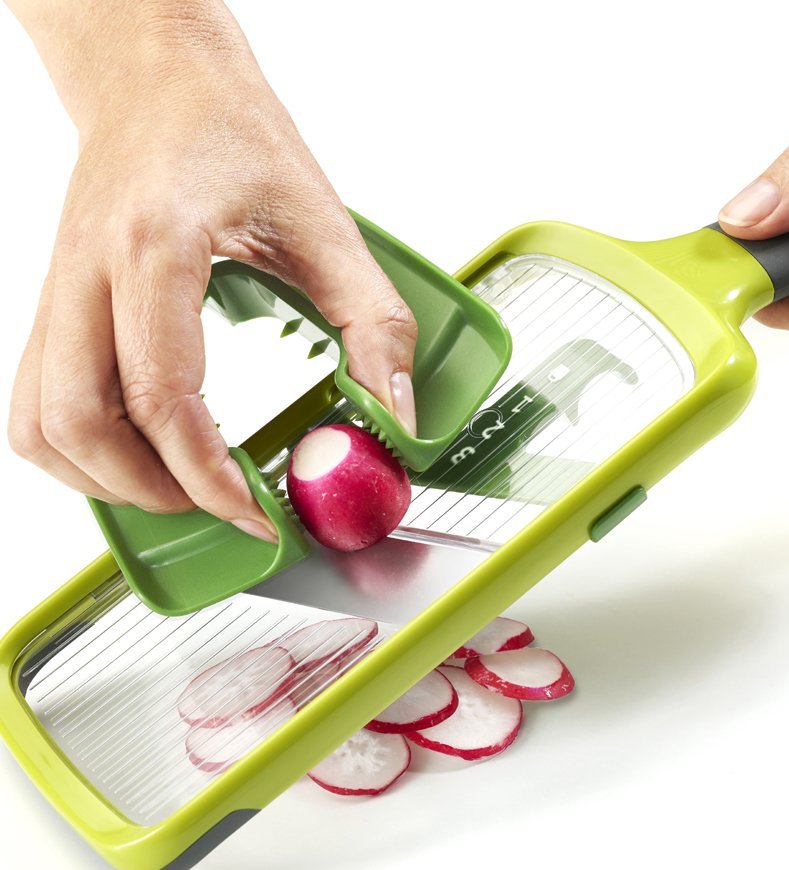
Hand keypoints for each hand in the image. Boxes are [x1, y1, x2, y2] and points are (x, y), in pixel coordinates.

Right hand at [5, 0, 416, 540]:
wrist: (156, 77)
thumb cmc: (231, 133)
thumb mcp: (326, 224)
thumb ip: (373, 324)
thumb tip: (394, 417)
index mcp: (156, 249)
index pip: (164, 397)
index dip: (210, 477)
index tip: (257, 513)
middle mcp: (87, 275)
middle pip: (78, 424)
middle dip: (153, 491)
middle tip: (221, 506)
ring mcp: (56, 291)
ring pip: (39, 425)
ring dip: (105, 481)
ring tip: (180, 489)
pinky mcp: (52, 305)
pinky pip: (33, 402)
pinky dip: (77, 451)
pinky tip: (135, 453)